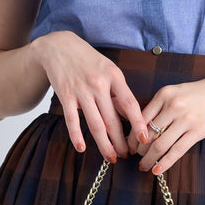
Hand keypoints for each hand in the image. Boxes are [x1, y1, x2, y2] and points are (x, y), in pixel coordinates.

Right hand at [31, 31, 149, 162]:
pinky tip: (82, 149)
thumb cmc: (89, 60)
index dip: (138, 123)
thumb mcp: (109, 69)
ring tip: (111, 157)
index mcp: (114, 76)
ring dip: (104, 144)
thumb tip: (129, 115)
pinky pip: (72, 121)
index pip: (130, 104)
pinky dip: (77, 137)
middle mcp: (99, 84)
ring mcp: (81, 91)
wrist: (59, 47)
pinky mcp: (65, 96)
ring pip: (95, 124)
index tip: (144, 138)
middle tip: (127, 155)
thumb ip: (118, 91)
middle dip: (121, 142)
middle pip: (113, 120)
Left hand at [124, 68, 204, 175]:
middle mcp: (173, 105)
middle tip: (136, 158)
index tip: (130, 145)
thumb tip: (143, 129)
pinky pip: (176, 151)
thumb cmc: (201, 92)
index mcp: (164, 94)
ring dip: (148, 159)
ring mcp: (186, 118)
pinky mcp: (198, 130)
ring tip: (143, 167)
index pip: (141, 119)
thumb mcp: (178, 92)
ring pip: (159, 144)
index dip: (133, 135)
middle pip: (148, 133)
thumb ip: (162, 106)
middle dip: (139, 150)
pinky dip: (164, 163)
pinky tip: (157, 170)